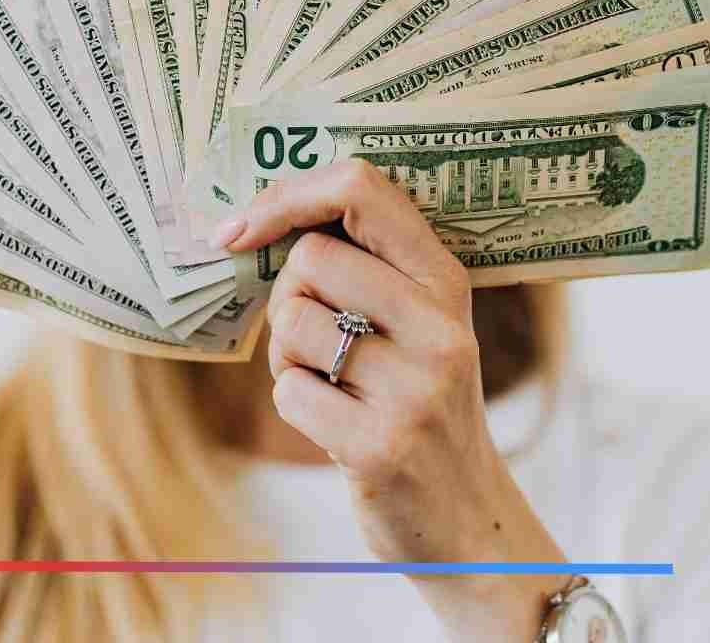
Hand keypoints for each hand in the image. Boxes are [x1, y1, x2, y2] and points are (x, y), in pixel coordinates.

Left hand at [215, 159, 570, 642]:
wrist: (467, 520)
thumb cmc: (420, 405)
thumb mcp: (421, 326)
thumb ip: (369, 268)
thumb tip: (261, 217)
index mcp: (447, 281)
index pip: (362, 189)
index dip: (287, 195)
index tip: (241, 229)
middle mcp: (440, 326)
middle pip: (311, 257)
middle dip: (287, 297)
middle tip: (314, 341)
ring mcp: (415, 387)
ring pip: (292, 323)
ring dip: (288, 357)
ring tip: (331, 385)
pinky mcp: (380, 445)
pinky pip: (288, 392)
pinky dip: (294, 405)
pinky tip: (335, 425)